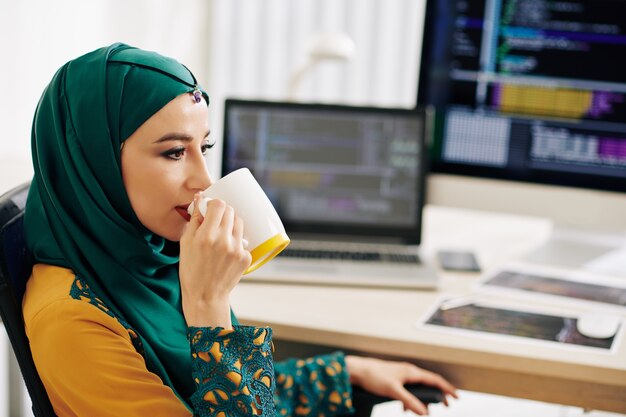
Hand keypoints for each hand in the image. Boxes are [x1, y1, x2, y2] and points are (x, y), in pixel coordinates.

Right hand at [179, 194, 251, 327]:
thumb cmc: (192, 270)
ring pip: (239, 223)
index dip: (214, 204)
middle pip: (230, 211)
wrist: (205, 296)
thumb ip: (194, 220)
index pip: (219, 205)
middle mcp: (224, 241)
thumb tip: (200, 199)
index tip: (210, 209)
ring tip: (222, 235)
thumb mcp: (185, 244)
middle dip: (222, 213)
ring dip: (231, 224)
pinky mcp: (246, 257)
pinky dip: (235, 242)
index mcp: (206, 236)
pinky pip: (243, 240)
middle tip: (215, 222)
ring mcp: (237, 250)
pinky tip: (226, 252)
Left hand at [345, 356, 457, 414]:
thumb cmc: (374, 377)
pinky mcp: (395, 378)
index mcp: (411, 372)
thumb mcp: (393, 391)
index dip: (447, 388)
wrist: (358, 370)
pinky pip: (409, 389)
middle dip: (439, 395)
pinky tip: (405, 409)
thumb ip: (409, 402)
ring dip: (424, 399)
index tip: (457, 397)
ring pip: (419, 387)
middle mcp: (409, 371)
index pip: (435, 380)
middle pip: (429, 383)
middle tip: (446, 405)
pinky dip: (411, 399)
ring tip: (426, 411)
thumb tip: (424, 412)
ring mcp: (402, 374)